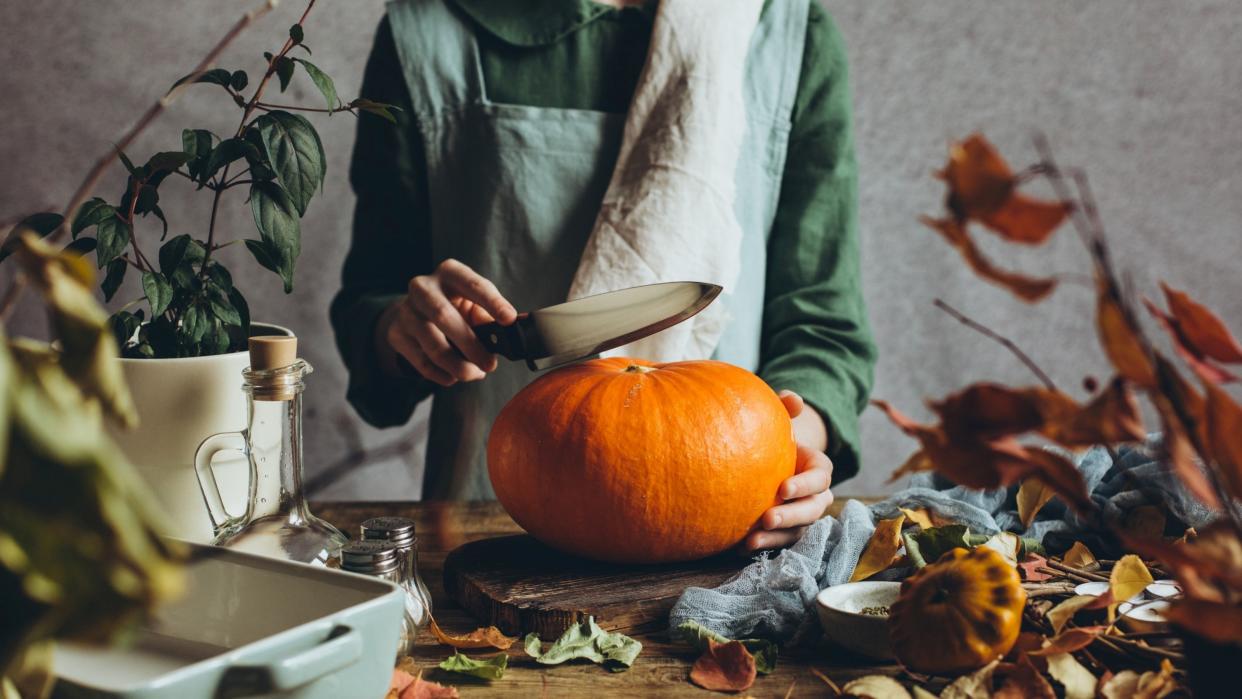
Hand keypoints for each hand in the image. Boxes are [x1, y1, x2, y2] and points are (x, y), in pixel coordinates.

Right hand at [377, 259, 517, 385]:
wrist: (416, 313)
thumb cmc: (455, 307)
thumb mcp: (474, 304)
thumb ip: (492, 315)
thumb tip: (516, 329)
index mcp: (449, 273)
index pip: (473, 285)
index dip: (492, 302)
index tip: (510, 320)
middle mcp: (423, 287)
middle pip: (444, 316)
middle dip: (471, 345)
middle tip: (490, 365)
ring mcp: (406, 311)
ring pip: (432, 345)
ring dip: (458, 366)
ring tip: (474, 374)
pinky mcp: (396, 334)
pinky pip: (421, 362)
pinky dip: (442, 374)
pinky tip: (454, 376)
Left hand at [742, 390, 833, 551]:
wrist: (762, 458)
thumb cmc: (772, 437)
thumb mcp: (778, 421)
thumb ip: (785, 408)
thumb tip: (792, 398)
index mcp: (818, 468)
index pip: (820, 477)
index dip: (805, 484)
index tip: (782, 488)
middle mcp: (816, 495)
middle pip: (813, 509)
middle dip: (792, 516)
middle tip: (767, 518)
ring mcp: (802, 516)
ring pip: (798, 531)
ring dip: (777, 537)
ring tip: (751, 541)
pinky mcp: (786, 531)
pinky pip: (781, 542)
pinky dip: (765, 545)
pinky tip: (741, 547)